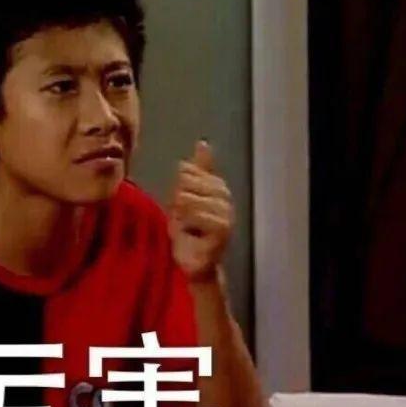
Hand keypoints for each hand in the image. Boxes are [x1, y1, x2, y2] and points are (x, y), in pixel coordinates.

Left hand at [168, 139, 233, 282]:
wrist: (194, 263)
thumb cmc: (190, 231)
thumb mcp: (186, 196)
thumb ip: (195, 172)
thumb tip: (203, 143)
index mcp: (218, 187)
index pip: (189, 172)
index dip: (178, 189)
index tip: (181, 207)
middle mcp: (226, 199)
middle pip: (188, 184)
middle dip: (178, 203)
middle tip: (184, 221)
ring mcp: (227, 215)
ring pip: (189, 200)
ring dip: (180, 217)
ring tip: (187, 229)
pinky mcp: (223, 231)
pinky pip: (196, 216)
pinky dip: (186, 226)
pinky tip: (191, 235)